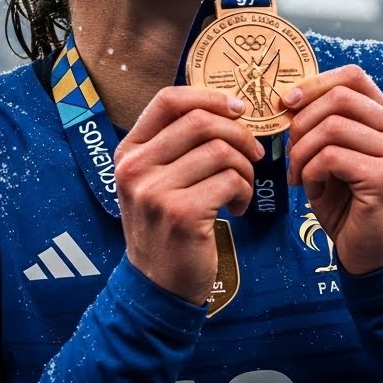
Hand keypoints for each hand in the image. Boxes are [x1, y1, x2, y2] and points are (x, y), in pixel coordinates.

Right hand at [113, 87, 262, 304]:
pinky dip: (245, 192)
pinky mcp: (182, 214)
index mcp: (129, 152)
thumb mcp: (155, 180)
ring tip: (241, 188)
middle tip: (253, 155)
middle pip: (202, 122)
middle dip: (239, 135)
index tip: (239, 110)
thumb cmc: (166, 225)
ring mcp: (155, 192)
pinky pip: (231, 181)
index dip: (210, 97)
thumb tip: (228, 107)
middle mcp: (135, 168)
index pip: (169, 100)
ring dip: (244, 169)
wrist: (157, 284)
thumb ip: (177, 145)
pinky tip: (237, 208)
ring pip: (221, 151)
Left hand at [283, 65, 382, 274]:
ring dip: (302, 151)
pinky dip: (309, 171)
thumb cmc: (350, 205)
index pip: (353, 77)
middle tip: (290, 152)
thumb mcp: (337, 156)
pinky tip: (311, 188)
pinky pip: (331, 157)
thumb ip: (325, 125)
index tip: (287, 103)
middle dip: (302, 122)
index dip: (315, 84)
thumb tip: (290, 98)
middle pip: (339, 97)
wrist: (371, 256)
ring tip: (298, 174)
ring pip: (332, 126)